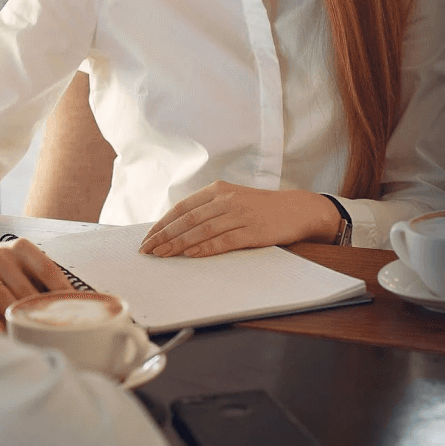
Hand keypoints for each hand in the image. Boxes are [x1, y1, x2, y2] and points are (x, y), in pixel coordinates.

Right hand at [0, 214, 74, 328]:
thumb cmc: (4, 265)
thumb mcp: (23, 260)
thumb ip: (44, 278)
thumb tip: (78, 304)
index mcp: (21, 248)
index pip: (47, 270)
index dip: (63, 292)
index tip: (77, 310)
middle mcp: (0, 256)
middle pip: (25, 289)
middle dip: (41, 313)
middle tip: (58, 332)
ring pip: (3, 300)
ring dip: (18, 321)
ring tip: (34, 338)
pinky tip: (2, 333)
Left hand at [139, 183, 341, 257]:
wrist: (297, 209)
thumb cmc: (261, 207)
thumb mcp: (232, 199)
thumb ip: (208, 209)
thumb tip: (177, 227)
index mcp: (218, 190)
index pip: (182, 208)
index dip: (162, 223)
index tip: (148, 237)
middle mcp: (227, 200)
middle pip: (188, 220)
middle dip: (164, 236)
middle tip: (148, 250)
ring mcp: (240, 215)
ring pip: (202, 230)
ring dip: (179, 244)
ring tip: (163, 255)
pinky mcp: (253, 232)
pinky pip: (224, 241)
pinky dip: (205, 248)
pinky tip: (191, 255)